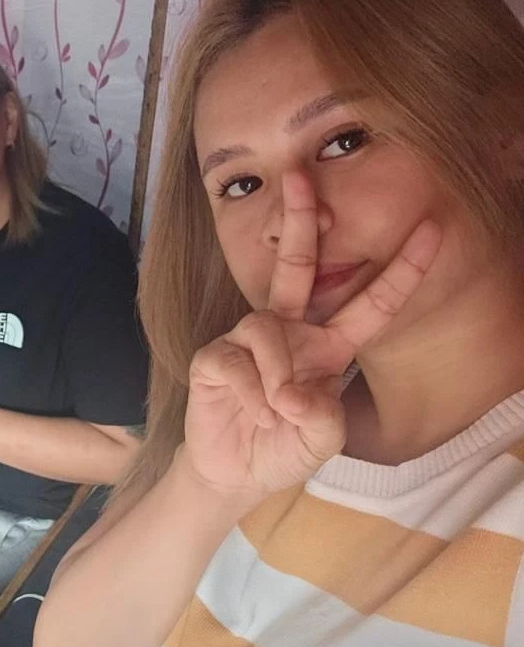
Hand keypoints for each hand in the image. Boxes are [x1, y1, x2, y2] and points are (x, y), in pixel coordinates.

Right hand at [182, 171, 441, 502]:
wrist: (234, 472)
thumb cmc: (283, 449)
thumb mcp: (322, 438)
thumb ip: (320, 415)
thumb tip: (289, 391)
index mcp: (327, 346)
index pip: (370, 305)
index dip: (401, 269)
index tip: (433, 229)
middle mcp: (288, 332)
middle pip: (296, 263)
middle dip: (299, 217)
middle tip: (300, 174)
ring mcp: (247, 340)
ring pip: (264, 327)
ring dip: (276, 373)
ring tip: (276, 410)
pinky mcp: (213, 357)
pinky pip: (233, 360)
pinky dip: (248, 393)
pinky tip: (251, 412)